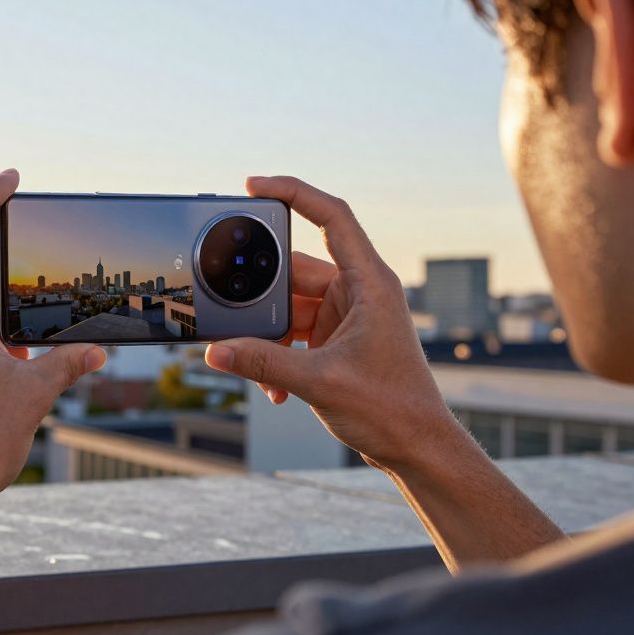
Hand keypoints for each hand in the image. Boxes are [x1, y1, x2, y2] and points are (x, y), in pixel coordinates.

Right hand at [204, 176, 461, 471]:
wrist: (417, 448)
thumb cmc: (393, 409)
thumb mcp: (320, 382)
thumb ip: (264, 363)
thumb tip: (216, 351)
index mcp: (369, 283)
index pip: (332, 217)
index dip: (294, 193)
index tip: (254, 186)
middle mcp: (359, 292)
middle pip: (295, 270)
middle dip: (263, 298)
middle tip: (234, 313)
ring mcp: (347, 315)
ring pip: (290, 307)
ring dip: (269, 337)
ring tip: (260, 368)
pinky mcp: (337, 339)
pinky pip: (295, 333)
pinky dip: (279, 354)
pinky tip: (275, 386)